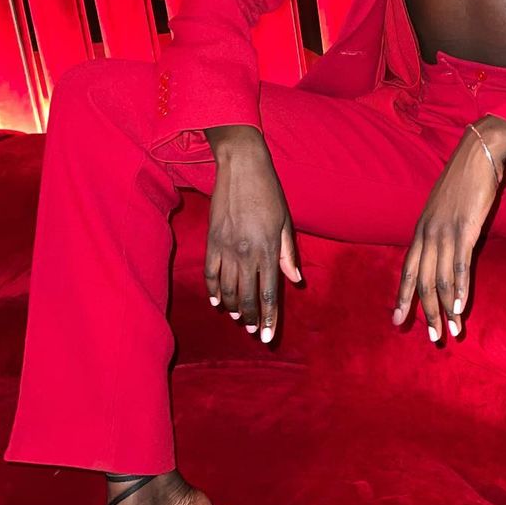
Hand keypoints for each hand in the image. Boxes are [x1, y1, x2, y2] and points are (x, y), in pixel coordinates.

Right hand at [203, 125, 301, 343]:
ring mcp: (225, 248)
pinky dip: (212, 291)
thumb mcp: (285, 221)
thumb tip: (295, 280)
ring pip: (226, 289)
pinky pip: (210, 273)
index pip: (267, 292)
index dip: (269, 317)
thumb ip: (288, 253)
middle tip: (254, 332)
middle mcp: (245, 252)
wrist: (241, 167)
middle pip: (246, 296)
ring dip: (233, 308)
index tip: (268, 336)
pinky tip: (217, 302)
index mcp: (267, 248)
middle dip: (251, 318)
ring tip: (239, 319)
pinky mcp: (210, 241)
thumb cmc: (269, 192)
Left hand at [394, 123, 502, 342]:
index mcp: (421, 229)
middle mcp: (428, 233)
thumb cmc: (464, 179)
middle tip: (431, 337)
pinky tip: (461, 308)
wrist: (478, 152)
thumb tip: (444, 250)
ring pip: (440, 279)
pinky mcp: (465, 230)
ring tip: (451, 331)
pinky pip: (459, 266)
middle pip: (422, 281)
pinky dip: (460, 290)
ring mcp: (445, 232)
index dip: (403, 296)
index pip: (408, 270)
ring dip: (445, 309)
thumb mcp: (445, 207)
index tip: (398, 321)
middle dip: (425, 311)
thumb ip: (442, 230)